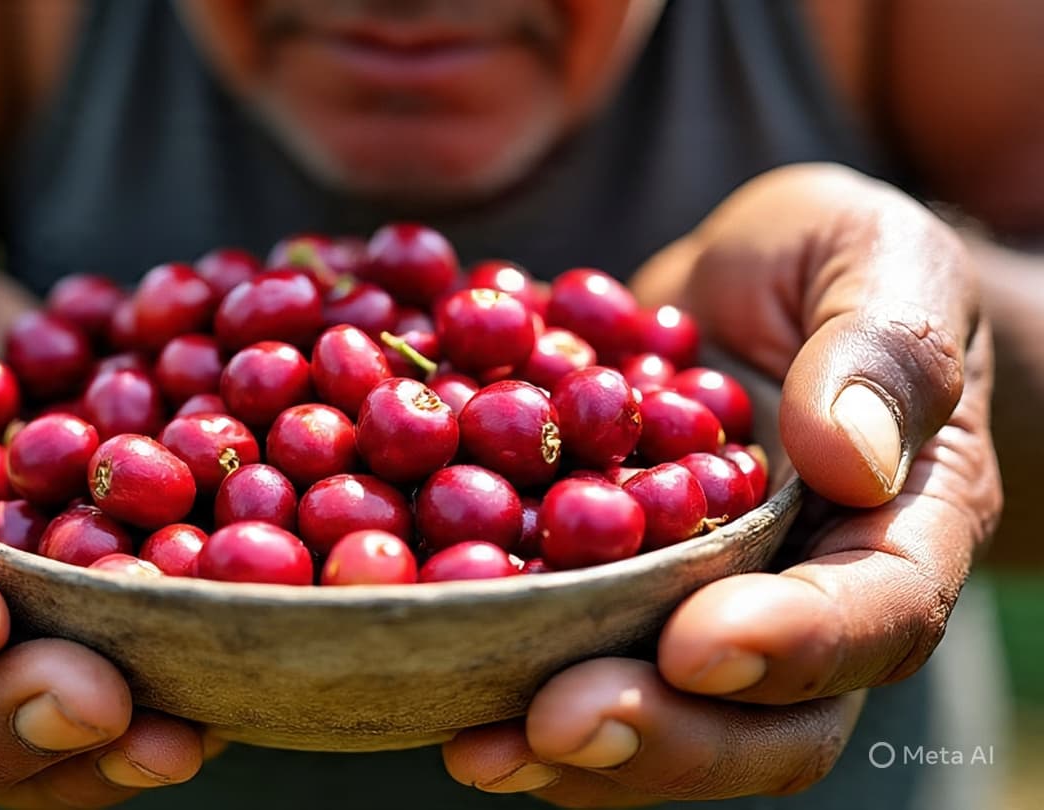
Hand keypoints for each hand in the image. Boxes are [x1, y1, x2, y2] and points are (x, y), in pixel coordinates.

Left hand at [442, 164, 1001, 802]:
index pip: (880, 610)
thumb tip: (849, 457)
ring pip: (671, 725)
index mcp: (904, 524)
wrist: (748, 291)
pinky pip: (585, 677)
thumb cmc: (826, 263)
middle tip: (561, 723)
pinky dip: (516, 700)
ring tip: (484, 748)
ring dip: (578, 753)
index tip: (697, 646)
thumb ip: (880, 343)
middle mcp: (813, 603)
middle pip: (771, 720)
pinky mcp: (620, 607)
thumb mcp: (869, 254)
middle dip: (667, 733)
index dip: (795, 643)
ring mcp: (709, 617)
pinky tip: (446, 706)